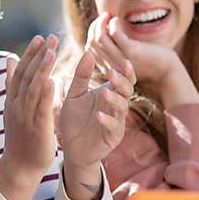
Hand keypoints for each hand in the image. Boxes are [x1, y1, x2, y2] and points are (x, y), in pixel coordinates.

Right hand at [0, 34, 58, 199]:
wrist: (19, 166)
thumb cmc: (19, 136)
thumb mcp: (13, 107)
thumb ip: (12, 84)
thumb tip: (10, 60)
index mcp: (12, 100)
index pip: (21, 72)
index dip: (30, 54)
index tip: (40, 37)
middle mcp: (17, 105)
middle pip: (27, 76)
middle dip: (37, 56)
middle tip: (49, 37)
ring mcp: (26, 116)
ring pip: (33, 88)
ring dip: (42, 69)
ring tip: (51, 52)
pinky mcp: (37, 128)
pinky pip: (42, 108)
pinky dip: (47, 94)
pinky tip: (54, 80)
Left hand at [57, 48, 133, 199]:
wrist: (71, 148)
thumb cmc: (74, 120)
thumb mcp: (75, 95)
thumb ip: (81, 75)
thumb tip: (88, 51)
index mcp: (109, 93)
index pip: (123, 79)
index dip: (126, 71)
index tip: (124, 60)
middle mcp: (116, 106)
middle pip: (127, 91)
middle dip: (121, 81)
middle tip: (111, 73)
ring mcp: (116, 122)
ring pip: (122, 108)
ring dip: (114, 100)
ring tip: (103, 93)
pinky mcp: (113, 137)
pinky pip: (113, 127)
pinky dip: (107, 120)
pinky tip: (98, 115)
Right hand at [88, 13, 198, 107]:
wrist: (168, 74)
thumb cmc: (149, 63)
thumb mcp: (128, 57)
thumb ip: (116, 50)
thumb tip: (108, 32)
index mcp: (108, 68)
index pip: (89, 49)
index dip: (90, 34)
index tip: (98, 25)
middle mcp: (111, 66)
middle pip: (92, 43)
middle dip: (94, 27)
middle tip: (102, 17)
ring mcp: (121, 59)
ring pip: (99, 38)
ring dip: (100, 23)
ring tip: (107, 16)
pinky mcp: (132, 51)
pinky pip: (114, 33)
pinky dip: (113, 23)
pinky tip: (117, 20)